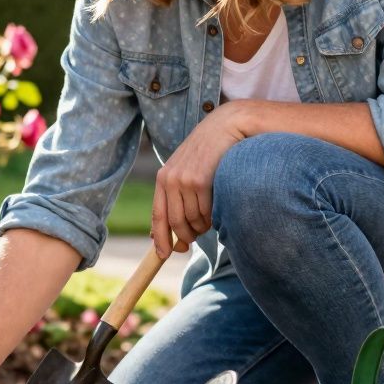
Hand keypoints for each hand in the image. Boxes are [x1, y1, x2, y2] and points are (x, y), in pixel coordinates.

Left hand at [152, 101, 249, 257]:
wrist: (226, 127)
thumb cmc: (208, 153)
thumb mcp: (186, 171)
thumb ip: (177, 195)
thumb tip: (174, 231)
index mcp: (163, 178)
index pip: (157, 216)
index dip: (160, 239)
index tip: (164, 255)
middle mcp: (169, 179)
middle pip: (175, 223)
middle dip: (186, 237)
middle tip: (194, 241)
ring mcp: (184, 180)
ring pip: (192, 219)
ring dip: (202, 227)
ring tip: (208, 220)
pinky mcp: (200, 181)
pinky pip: (205, 212)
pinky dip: (211, 218)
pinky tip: (216, 211)